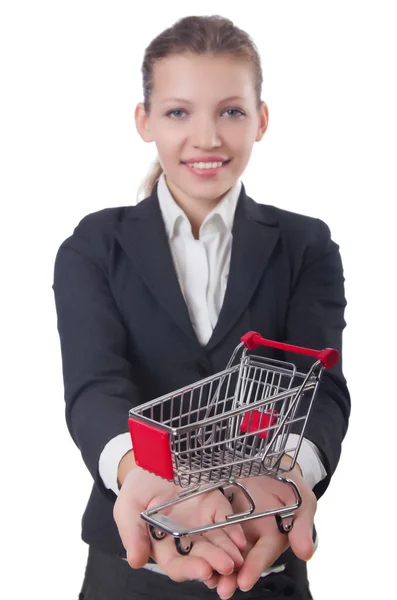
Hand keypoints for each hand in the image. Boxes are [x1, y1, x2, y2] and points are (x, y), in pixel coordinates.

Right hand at [113, 465, 246, 582]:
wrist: (154, 456)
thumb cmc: (139, 484)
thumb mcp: (128, 505)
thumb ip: (132, 533)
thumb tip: (135, 561)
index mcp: (162, 543)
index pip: (176, 564)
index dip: (189, 569)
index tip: (203, 570)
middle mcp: (185, 537)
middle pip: (201, 556)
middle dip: (215, 562)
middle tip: (226, 566)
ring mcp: (201, 521)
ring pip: (217, 542)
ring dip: (229, 552)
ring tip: (237, 558)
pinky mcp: (214, 504)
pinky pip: (226, 519)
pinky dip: (235, 530)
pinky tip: (241, 540)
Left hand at [203, 461, 316, 598]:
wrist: (269, 462)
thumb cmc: (289, 483)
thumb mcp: (301, 500)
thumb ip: (301, 526)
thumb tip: (306, 553)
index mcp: (273, 536)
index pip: (264, 554)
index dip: (254, 567)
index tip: (244, 582)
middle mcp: (253, 538)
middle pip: (242, 560)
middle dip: (231, 576)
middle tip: (221, 589)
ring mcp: (236, 528)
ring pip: (225, 550)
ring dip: (216, 566)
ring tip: (206, 578)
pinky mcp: (220, 515)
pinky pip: (212, 531)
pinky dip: (205, 543)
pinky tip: (194, 554)